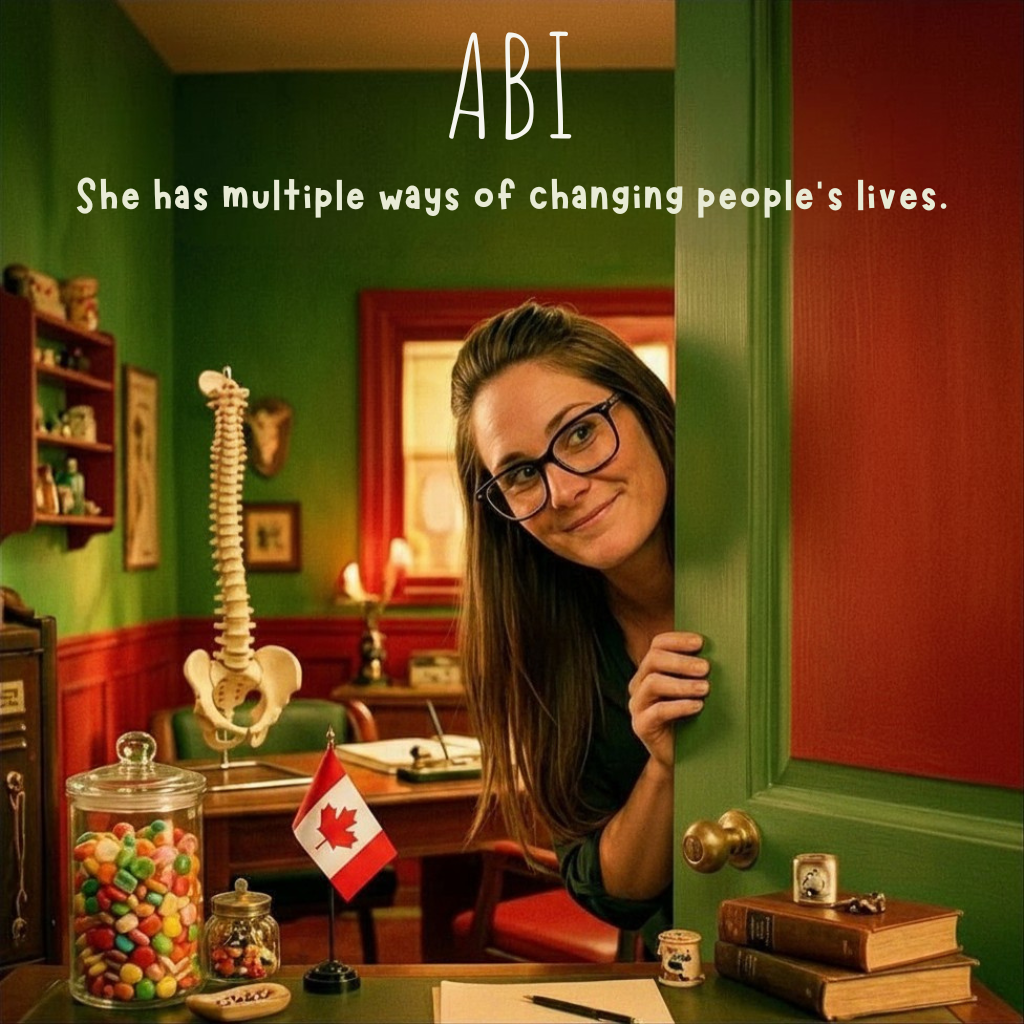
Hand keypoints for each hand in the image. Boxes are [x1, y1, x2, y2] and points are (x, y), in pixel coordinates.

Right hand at [627, 632, 709, 768]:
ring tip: (705, 688)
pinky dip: (680, 706)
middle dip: (681, 661)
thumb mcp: (694, 691)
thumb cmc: (692, 718)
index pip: (657, 644)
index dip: (678, 640)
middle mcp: (639, 684)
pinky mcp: (641, 725)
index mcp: (650, 670)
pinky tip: (697, 706)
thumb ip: (698, 672)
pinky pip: (657, 711)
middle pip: (653, 660)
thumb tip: (723, 651)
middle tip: (706, 668)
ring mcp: (637, 705)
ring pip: (653, 682)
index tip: (700, 643)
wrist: (684, 757)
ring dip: (682, 683)